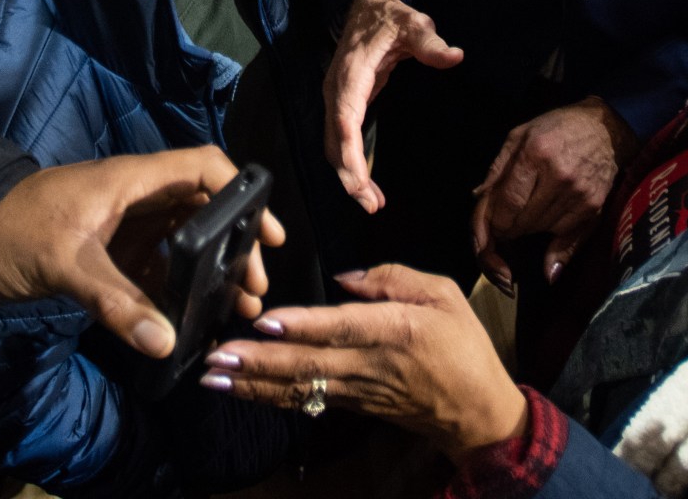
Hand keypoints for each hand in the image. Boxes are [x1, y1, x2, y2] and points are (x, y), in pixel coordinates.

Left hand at [0, 147, 286, 357]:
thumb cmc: (8, 233)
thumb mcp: (65, 265)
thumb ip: (117, 303)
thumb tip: (165, 343)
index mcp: (129, 181)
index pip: (202, 168)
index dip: (241, 194)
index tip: (268, 235)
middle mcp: (131, 198)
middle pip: (201, 210)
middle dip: (233, 246)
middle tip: (251, 290)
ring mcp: (118, 227)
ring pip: (180, 243)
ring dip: (208, 272)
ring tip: (232, 311)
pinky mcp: (103, 255)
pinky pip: (152, 269)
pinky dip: (174, 290)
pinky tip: (186, 321)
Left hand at [202, 266, 527, 453]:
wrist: (475, 411)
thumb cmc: (462, 345)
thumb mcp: (442, 294)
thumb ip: (392, 278)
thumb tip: (344, 277)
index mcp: (395, 330)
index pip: (341, 326)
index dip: (302, 325)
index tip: (264, 320)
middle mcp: (370, 363)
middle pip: (307, 363)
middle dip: (257, 360)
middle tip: (216, 356)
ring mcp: (357, 389)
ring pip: (298, 386)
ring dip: (252, 382)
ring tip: (213, 376)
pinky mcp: (350, 405)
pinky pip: (304, 400)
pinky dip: (269, 396)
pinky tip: (239, 390)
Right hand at [325, 0, 465, 212]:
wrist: (366, 5)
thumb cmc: (390, 17)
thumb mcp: (413, 24)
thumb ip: (430, 41)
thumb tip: (454, 55)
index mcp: (351, 73)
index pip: (344, 119)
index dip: (349, 153)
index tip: (360, 182)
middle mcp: (336, 89)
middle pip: (334, 140)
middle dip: (349, 175)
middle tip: (371, 205)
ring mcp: (336, 97)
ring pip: (333, 144)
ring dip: (349, 174)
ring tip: (372, 202)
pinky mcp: (342, 104)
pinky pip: (341, 139)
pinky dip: (350, 163)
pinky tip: (366, 182)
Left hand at [471, 97, 634, 290]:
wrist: (605, 130)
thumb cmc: (556, 128)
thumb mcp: (519, 135)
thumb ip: (497, 168)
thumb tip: (479, 200)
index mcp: (535, 154)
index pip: (509, 203)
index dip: (496, 220)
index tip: (492, 224)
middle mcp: (559, 177)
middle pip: (524, 221)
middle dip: (509, 227)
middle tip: (506, 223)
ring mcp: (579, 195)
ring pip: (542, 229)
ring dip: (529, 229)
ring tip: (527, 215)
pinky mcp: (594, 208)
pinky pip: (564, 235)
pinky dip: (550, 234)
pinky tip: (544, 225)